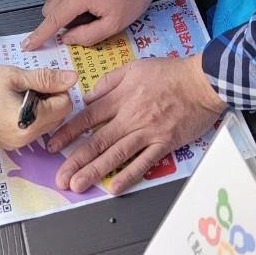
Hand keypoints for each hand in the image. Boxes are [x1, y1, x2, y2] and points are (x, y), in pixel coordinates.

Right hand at [0, 65, 75, 149]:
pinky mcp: (9, 143)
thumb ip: (46, 78)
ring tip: (18, 93)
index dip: (57, 88)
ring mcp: (18, 144)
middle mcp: (28, 138)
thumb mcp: (14, 76)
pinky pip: (32, 129)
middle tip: (28, 85)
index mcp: (31, 122)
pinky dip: (30, 115)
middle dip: (50, 98)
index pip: (65, 105)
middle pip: (58, 116)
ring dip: (41, 106)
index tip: (39, 79)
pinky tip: (12, 103)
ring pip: (46, 123)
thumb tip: (73, 78)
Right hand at [22, 0, 180, 50]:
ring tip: (86, 13)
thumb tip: (66, 38)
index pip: (54, 19)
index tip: (27, 44)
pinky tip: (85, 2)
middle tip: (81, 25)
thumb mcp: (114, 25)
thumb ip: (87, 36)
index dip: (40, 34)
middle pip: (50, 8)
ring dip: (61, 10)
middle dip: (58, 22)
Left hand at [48, 56, 226, 194]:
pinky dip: (128, 175)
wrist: (203, 81)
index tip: (52, 146)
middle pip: (97, 141)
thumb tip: (88, 98)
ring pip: (116, 154)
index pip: (87, 117)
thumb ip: (109, 82)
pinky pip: (143, 162)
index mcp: (121, 97)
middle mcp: (130, 117)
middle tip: (60, 178)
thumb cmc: (171, 72)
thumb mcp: (134, 67)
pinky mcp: (164, 143)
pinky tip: (114, 187)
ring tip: (78, 185)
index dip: (67, 132)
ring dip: (95, 171)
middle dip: (75, 161)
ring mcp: (147, 132)